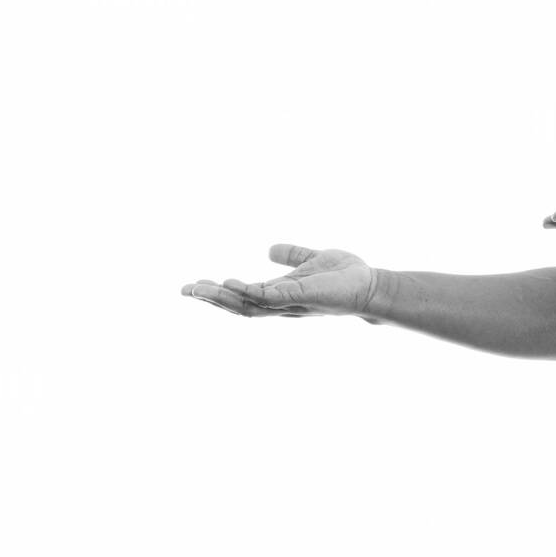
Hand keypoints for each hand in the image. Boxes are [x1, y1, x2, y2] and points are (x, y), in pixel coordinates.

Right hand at [181, 244, 380, 319]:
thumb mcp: (311, 260)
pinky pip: (270, 298)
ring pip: (248, 306)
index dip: (218, 294)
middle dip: (211, 299)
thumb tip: (269, 249)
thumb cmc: (345, 277)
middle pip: (238, 306)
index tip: (192, 287)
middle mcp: (281, 303)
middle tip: (185, 290)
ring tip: (198, 289)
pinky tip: (232, 284)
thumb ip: (292, 256)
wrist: (371, 286)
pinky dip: (250, 293)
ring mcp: (290, 303)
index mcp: (280, 294)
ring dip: (223, 299)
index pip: (242, 297)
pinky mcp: (301, 297)